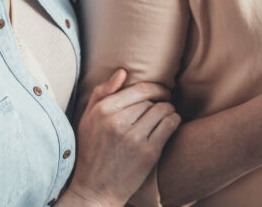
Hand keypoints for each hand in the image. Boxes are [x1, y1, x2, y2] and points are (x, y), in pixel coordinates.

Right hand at [60, 69, 180, 206]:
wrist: (94, 190)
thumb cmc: (91, 152)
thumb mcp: (87, 120)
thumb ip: (101, 93)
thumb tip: (122, 72)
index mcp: (103, 111)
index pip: (139, 89)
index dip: (156, 88)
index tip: (162, 91)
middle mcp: (117, 122)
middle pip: (151, 100)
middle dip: (161, 101)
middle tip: (165, 105)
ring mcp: (134, 137)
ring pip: (162, 110)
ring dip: (169, 110)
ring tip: (169, 114)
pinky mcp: (148, 152)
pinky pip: (169, 125)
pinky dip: (174, 121)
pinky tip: (172, 123)